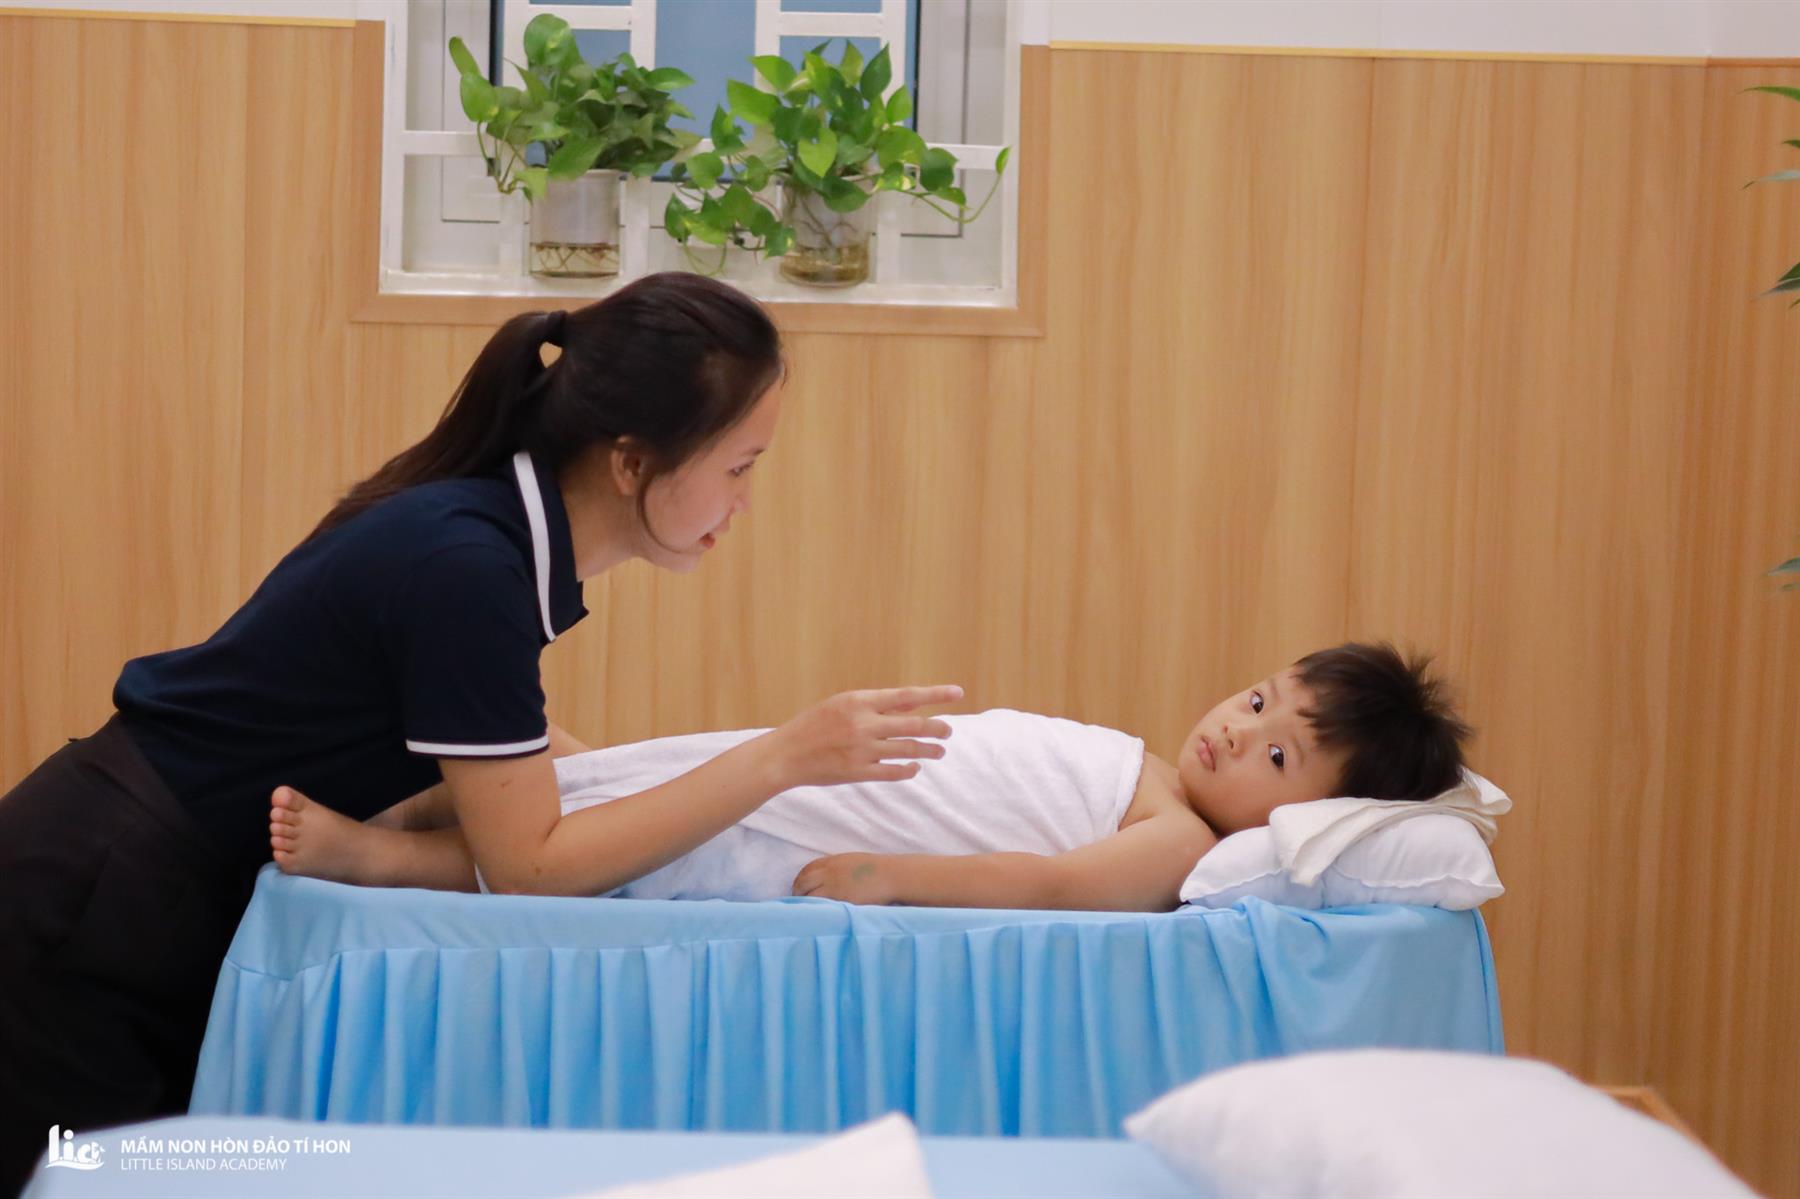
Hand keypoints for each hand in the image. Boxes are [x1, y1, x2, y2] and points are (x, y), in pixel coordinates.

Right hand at [762, 685, 962, 790]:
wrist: (784, 755)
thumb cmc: (813, 725)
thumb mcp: (842, 704)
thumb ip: (877, 704)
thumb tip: (913, 703)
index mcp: (858, 701)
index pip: (906, 695)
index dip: (935, 694)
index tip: (957, 693)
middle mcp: (862, 723)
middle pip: (914, 724)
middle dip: (937, 727)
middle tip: (948, 730)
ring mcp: (861, 749)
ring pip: (907, 749)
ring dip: (928, 750)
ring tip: (940, 751)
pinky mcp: (857, 772)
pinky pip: (893, 772)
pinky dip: (909, 770)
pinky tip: (916, 767)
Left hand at [793, 853, 899, 904]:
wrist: (891, 876)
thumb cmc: (875, 869)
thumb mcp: (851, 862)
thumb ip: (835, 868)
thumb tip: (822, 879)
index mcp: (832, 862)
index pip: (806, 870)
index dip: (799, 880)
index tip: (798, 889)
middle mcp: (829, 874)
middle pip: (803, 883)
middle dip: (797, 893)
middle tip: (797, 903)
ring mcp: (835, 889)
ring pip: (810, 898)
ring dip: (805, 905)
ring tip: (806, 913)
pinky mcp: (842, 903)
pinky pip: (824, 908)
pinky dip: (818, 912)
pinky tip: (819, 917)